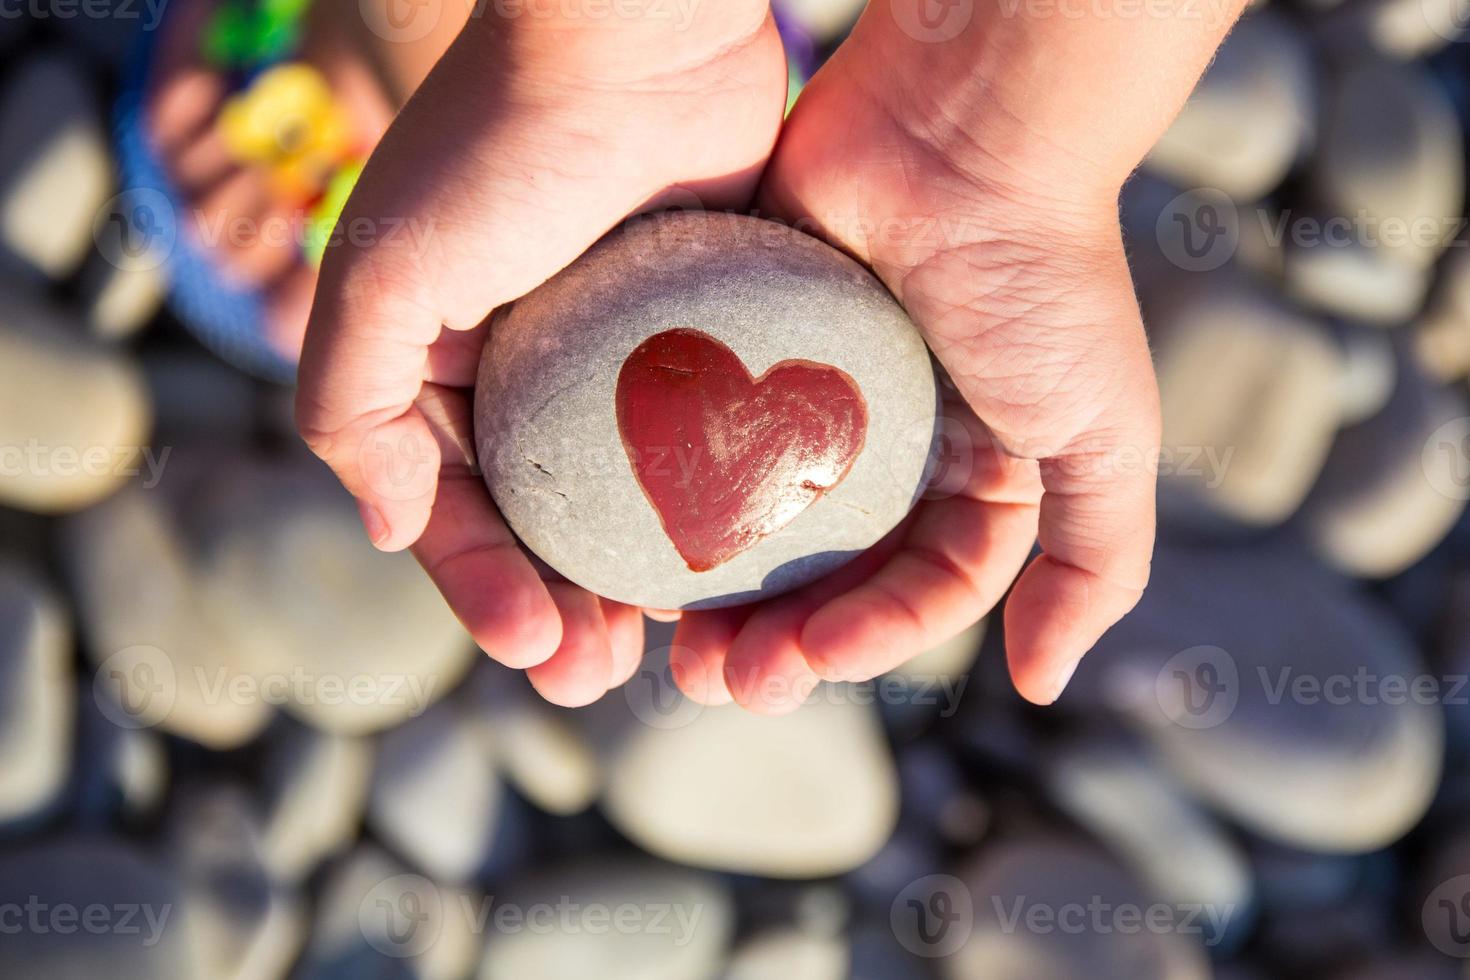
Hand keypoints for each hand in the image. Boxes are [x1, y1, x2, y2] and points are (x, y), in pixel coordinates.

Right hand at [295, 5, 786, 705]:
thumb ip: (352, 404)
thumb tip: (385, 528)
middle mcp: (531, 372)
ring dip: (641, 586)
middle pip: (544, 527)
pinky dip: (713, 514)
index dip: (483, 593)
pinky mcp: (706, 341)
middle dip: (562, 614)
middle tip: (601, 675)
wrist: (634, 33)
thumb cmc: (500, 147)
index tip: (537, 650)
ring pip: (630, 505)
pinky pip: (706, 449)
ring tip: (674, 651)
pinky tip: (742, 567)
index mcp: (447, 368)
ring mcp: (624, 362)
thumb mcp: (383, 273)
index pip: (455, 512)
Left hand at [671, 10, 1170, 711]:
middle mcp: (893, 448)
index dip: (866, 640)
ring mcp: (814, 402)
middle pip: (825, 574)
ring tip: (666, 640)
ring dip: (713, 592)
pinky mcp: (746, 352)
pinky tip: (634, 537)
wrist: (957, 127)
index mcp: (975, 475)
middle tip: (717, 679)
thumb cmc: (1042, 278)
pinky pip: (702, 440)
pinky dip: (674, 496)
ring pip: (753, 524)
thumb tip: (1042, 684)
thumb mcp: (1103, 430)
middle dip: (774, 640)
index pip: (915, 591)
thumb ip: (1098, 561)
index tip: (809, 662)